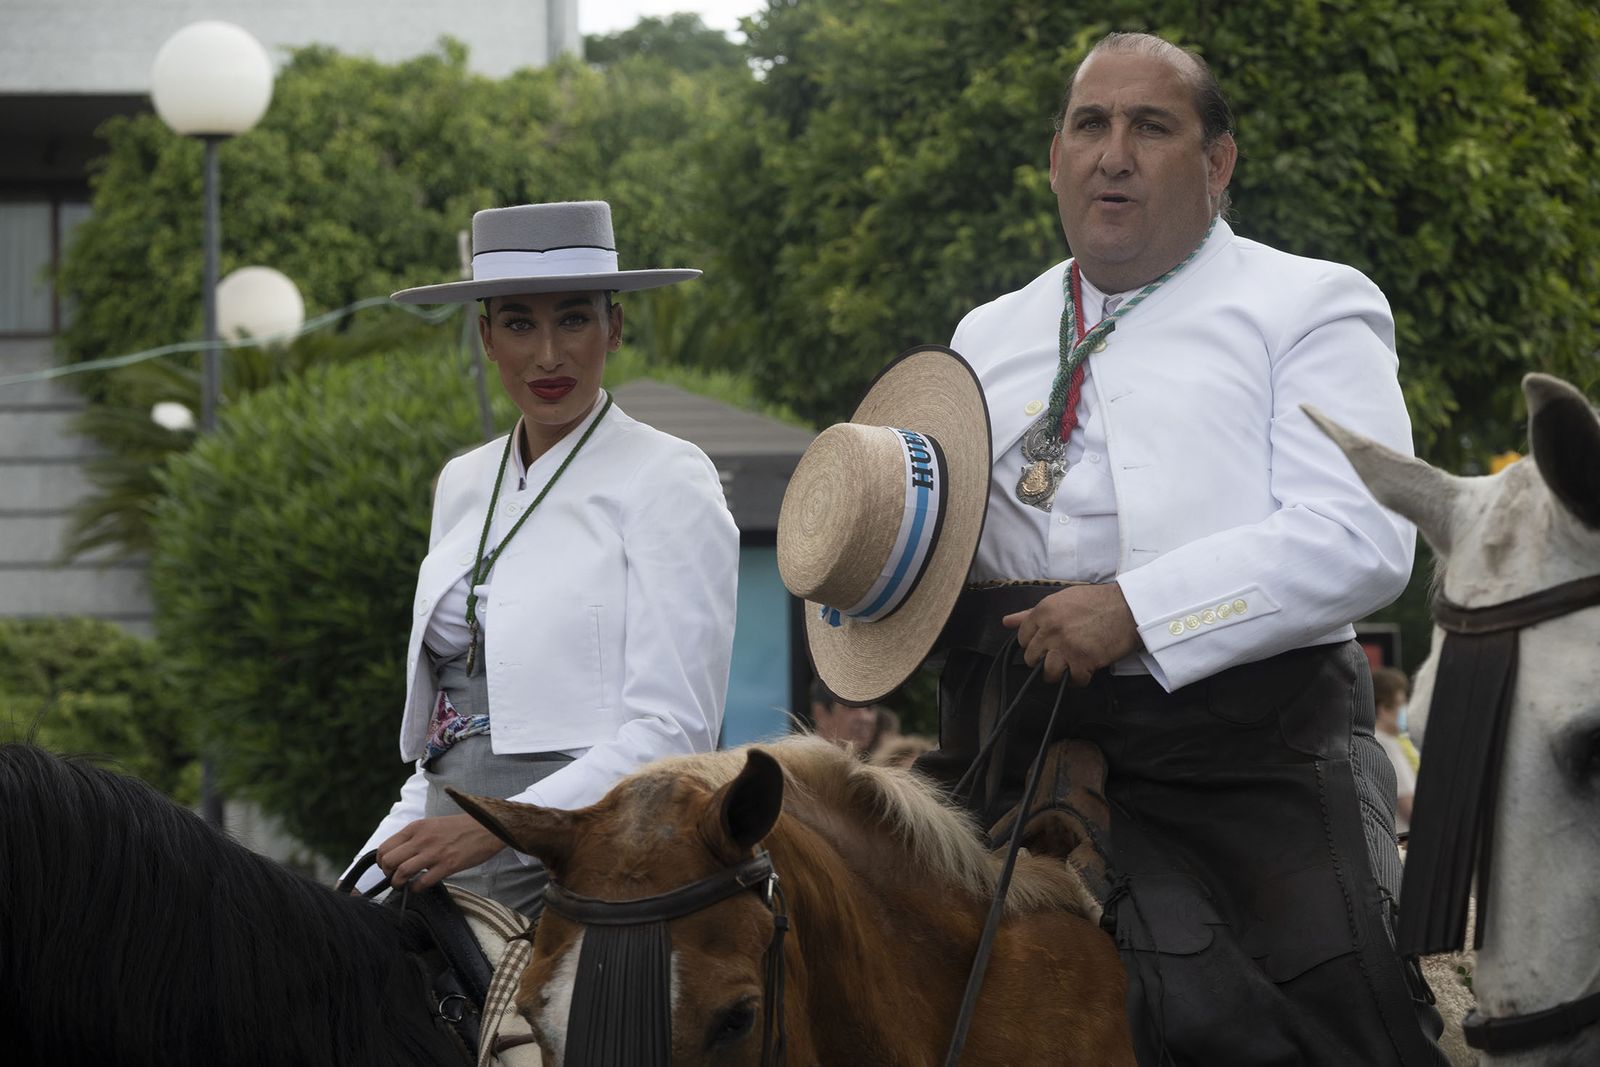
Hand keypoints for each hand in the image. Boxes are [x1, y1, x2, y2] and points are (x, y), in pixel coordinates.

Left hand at [376, 814, 506, 891]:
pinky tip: (420, 887)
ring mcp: (434, 853)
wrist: (488, 827)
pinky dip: (416, 889)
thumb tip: (398, 853)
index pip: (385, 847)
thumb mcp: (432, 824)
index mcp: (416, 827)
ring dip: (399, 883)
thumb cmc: (461, 827)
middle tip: (395, 878)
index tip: (388, 867)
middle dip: (387, 874)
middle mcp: (422, 839)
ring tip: (404, 885)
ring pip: (401, 873)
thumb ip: (415, 836)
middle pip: (388, 861)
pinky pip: (422, 882)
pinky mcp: (447, 865)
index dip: (382, 862)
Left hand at [1002, 583, 1141, 686]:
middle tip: (1060, 656)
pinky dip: (1079, 679)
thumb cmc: (1097, 602)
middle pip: (1031, 658)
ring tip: (1069, 667)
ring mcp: (1065, 646)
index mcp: (1043, 612)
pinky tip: (1086, 670)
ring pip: (1047, 672)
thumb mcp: (1062, 600)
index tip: (1045, 645)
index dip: (1033, 644)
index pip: (1022, 638)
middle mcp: (1050, 629)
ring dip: (1058, 673)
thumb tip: (1007, 622)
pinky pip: (1072, 680)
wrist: (1129, 608)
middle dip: (1044, 660)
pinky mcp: (1083, 660)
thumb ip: (1032, 614)